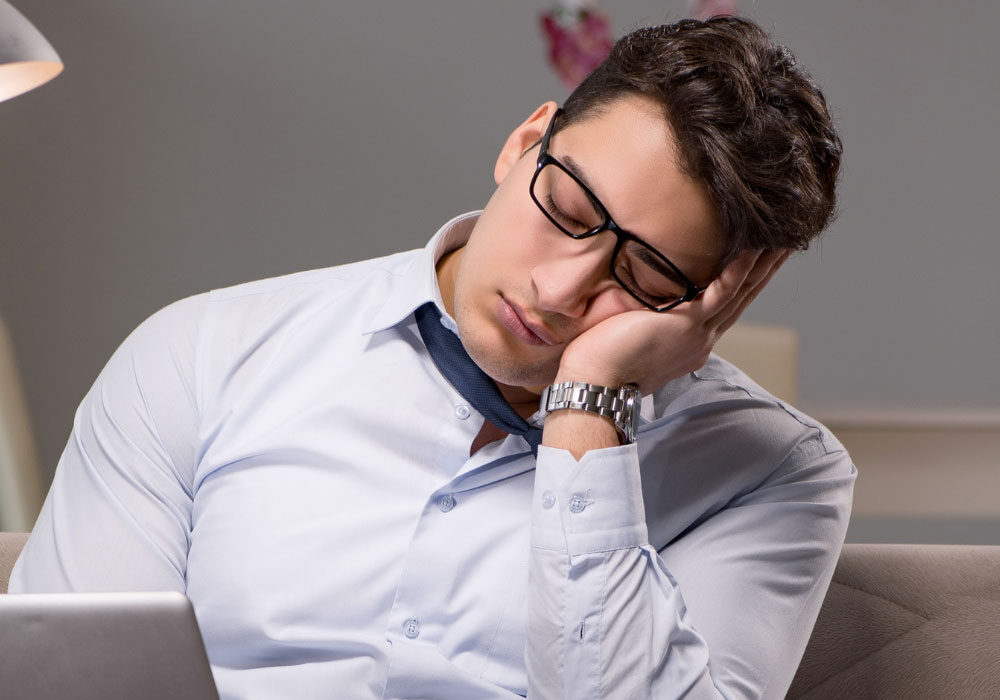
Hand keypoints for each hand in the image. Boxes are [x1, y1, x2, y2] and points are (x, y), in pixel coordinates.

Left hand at [555, 249, 790, 393]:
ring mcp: (697, 334)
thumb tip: (637, 307)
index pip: (726, 307)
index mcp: (691, 344)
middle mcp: (701, 340)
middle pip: (742, 298)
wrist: (594, 382)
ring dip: (762, 265)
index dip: (744, 282)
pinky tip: (751, 249)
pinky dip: (737, 271)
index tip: (759, 259)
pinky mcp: (685, 325)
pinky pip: (719, 293)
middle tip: (785, 242)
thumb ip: (646, 323)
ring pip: (739, 294)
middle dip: (764, 269)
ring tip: (780, 239)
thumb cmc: (602, 363)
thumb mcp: (633, 339)